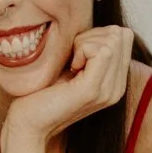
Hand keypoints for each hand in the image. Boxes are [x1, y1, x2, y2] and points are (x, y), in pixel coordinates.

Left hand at [4, 25, 133, 147]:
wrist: (28, 124)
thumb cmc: (44, 92)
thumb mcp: (73, 66)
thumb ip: (92, 51)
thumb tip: (108, 28)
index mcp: (115, 82)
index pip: (123, 36)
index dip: (96, 35)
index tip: (75, 54)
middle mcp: (117, 88)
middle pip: (119, 35)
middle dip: (91, 36)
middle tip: (72, 58)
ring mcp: (108, 91)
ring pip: (112, 39)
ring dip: (85, 43)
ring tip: (71, 65)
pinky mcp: (93, 90)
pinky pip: (101, 50)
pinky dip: (81, 49)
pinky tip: (70, 68)